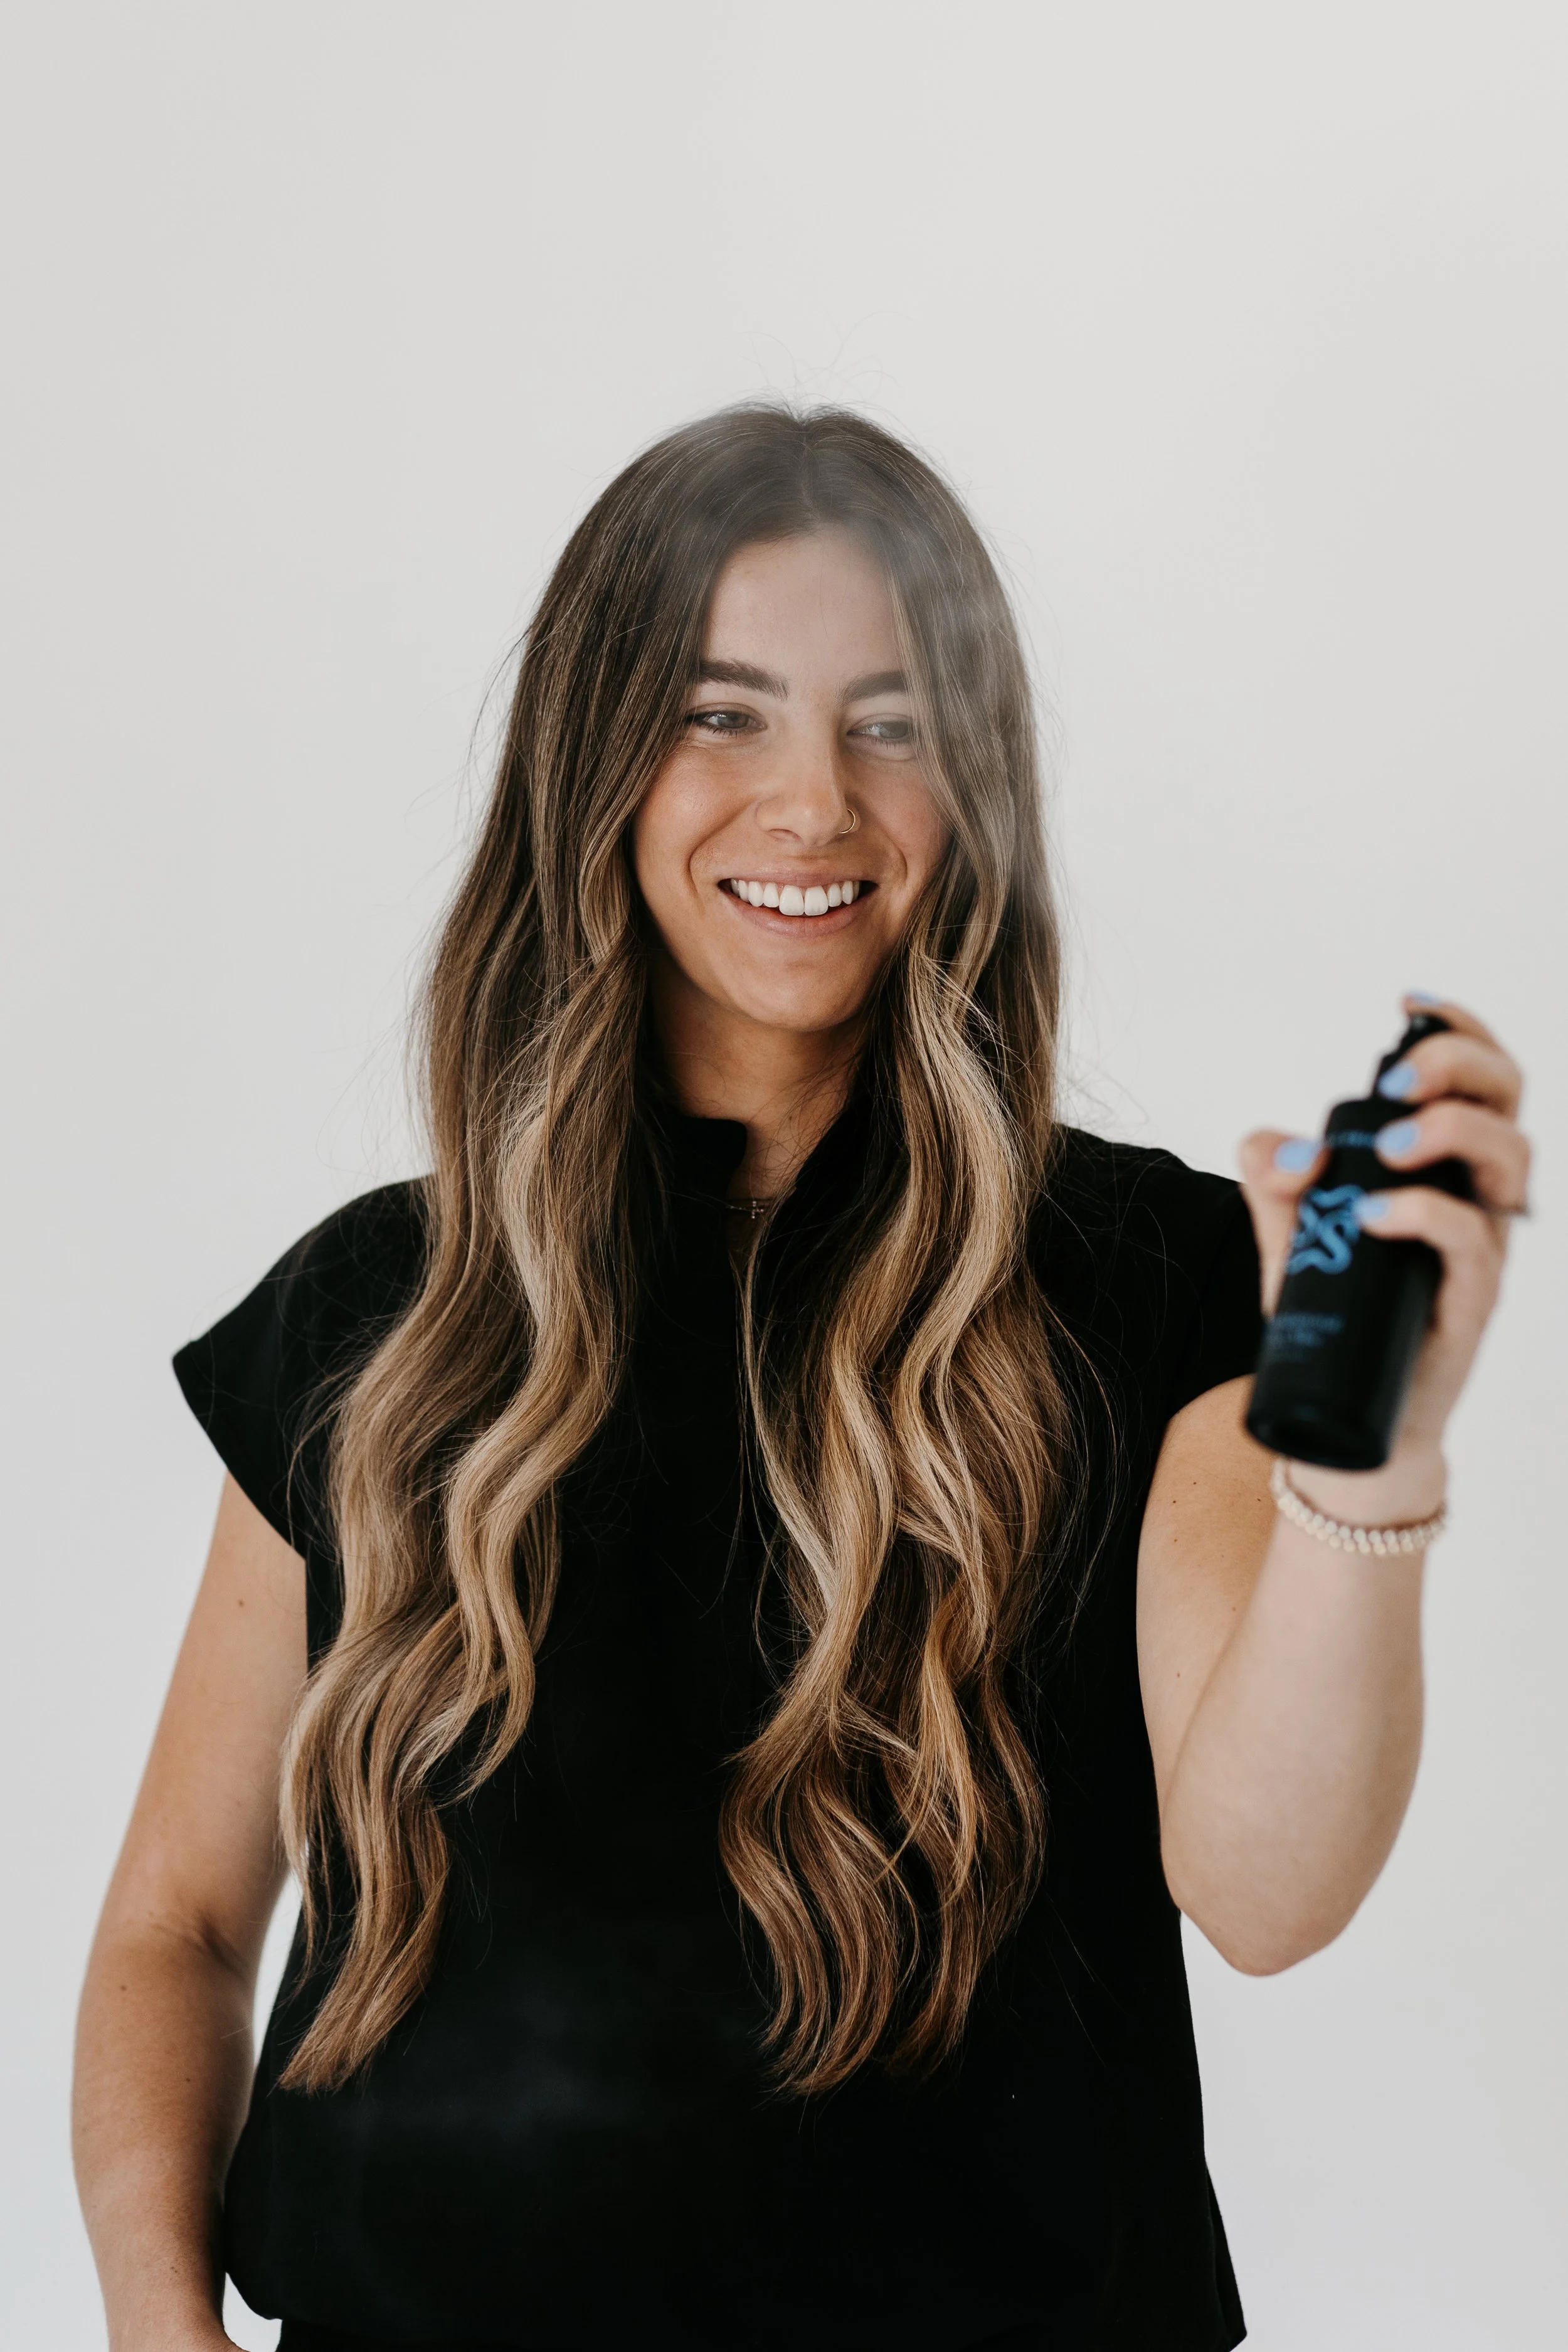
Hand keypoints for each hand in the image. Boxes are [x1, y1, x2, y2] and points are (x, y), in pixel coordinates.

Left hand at [1238, 993, 1529, 1502]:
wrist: (1345, 1413)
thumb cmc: (1334, 1309)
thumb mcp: (1289, 1231)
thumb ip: (1275, 1178)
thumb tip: (1286, 1147)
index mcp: (1444, 1163)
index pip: (1477, 1077)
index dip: (1456, 1028)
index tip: (1407, 1004)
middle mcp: (1476, 1194)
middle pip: (1508, 1098)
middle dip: (1458, 1065)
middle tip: (1392, 1083)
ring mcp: (1482, 1245)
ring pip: (1512, 1159)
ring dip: (1452, 1131)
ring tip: (1386, 1148)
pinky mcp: (1472, 1299)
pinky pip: (1474, 1242)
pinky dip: (1427, 1214)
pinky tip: (1376, 1214)